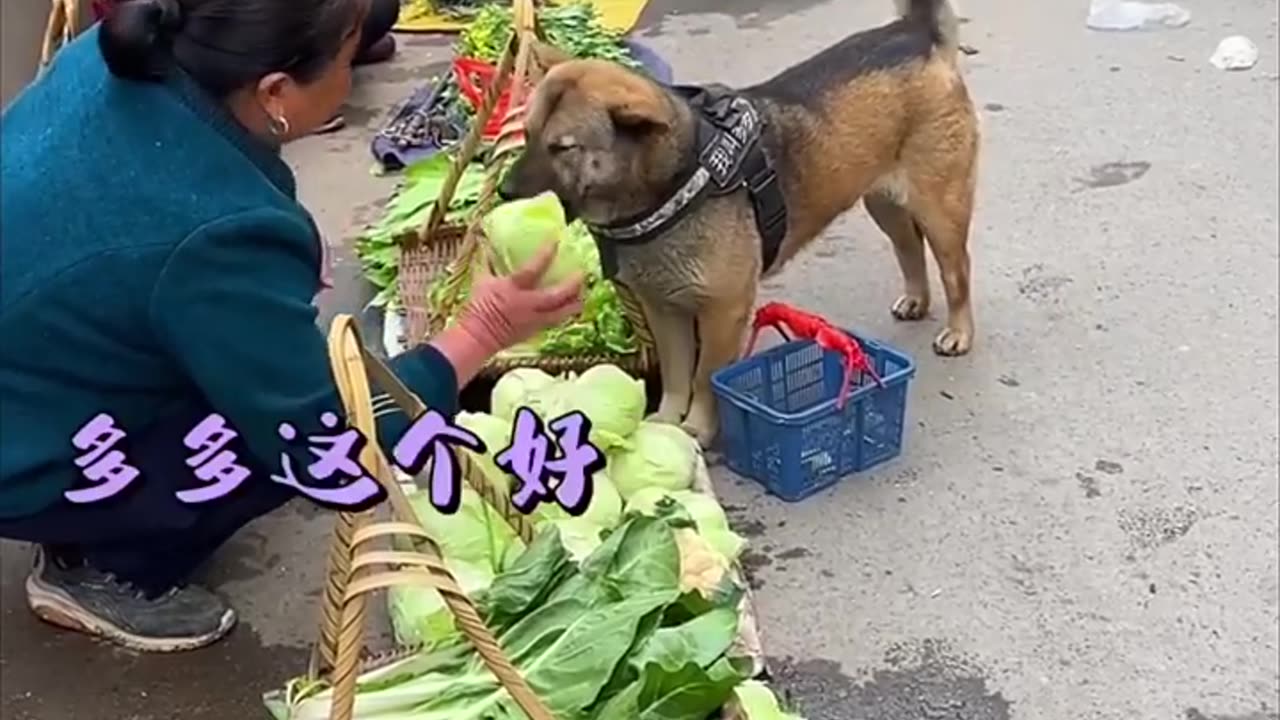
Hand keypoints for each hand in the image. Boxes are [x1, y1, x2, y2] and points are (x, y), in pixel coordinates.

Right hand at [459, 240, 584, 353]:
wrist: (477, 337)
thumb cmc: (477, 308)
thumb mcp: (481, 280)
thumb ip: (488, 262)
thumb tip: (487, 244)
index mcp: (513, 288)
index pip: (534, 268)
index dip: (546, 253)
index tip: (556, 240)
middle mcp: (528, 304)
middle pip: (558, 295)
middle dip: (573, 283)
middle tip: (583, 272)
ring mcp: (534, 320)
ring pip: (562, 313)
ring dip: (575, 302)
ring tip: (584, 294)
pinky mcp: (535, 331)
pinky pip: (556, 322)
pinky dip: (565, 314)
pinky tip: (570, 309)